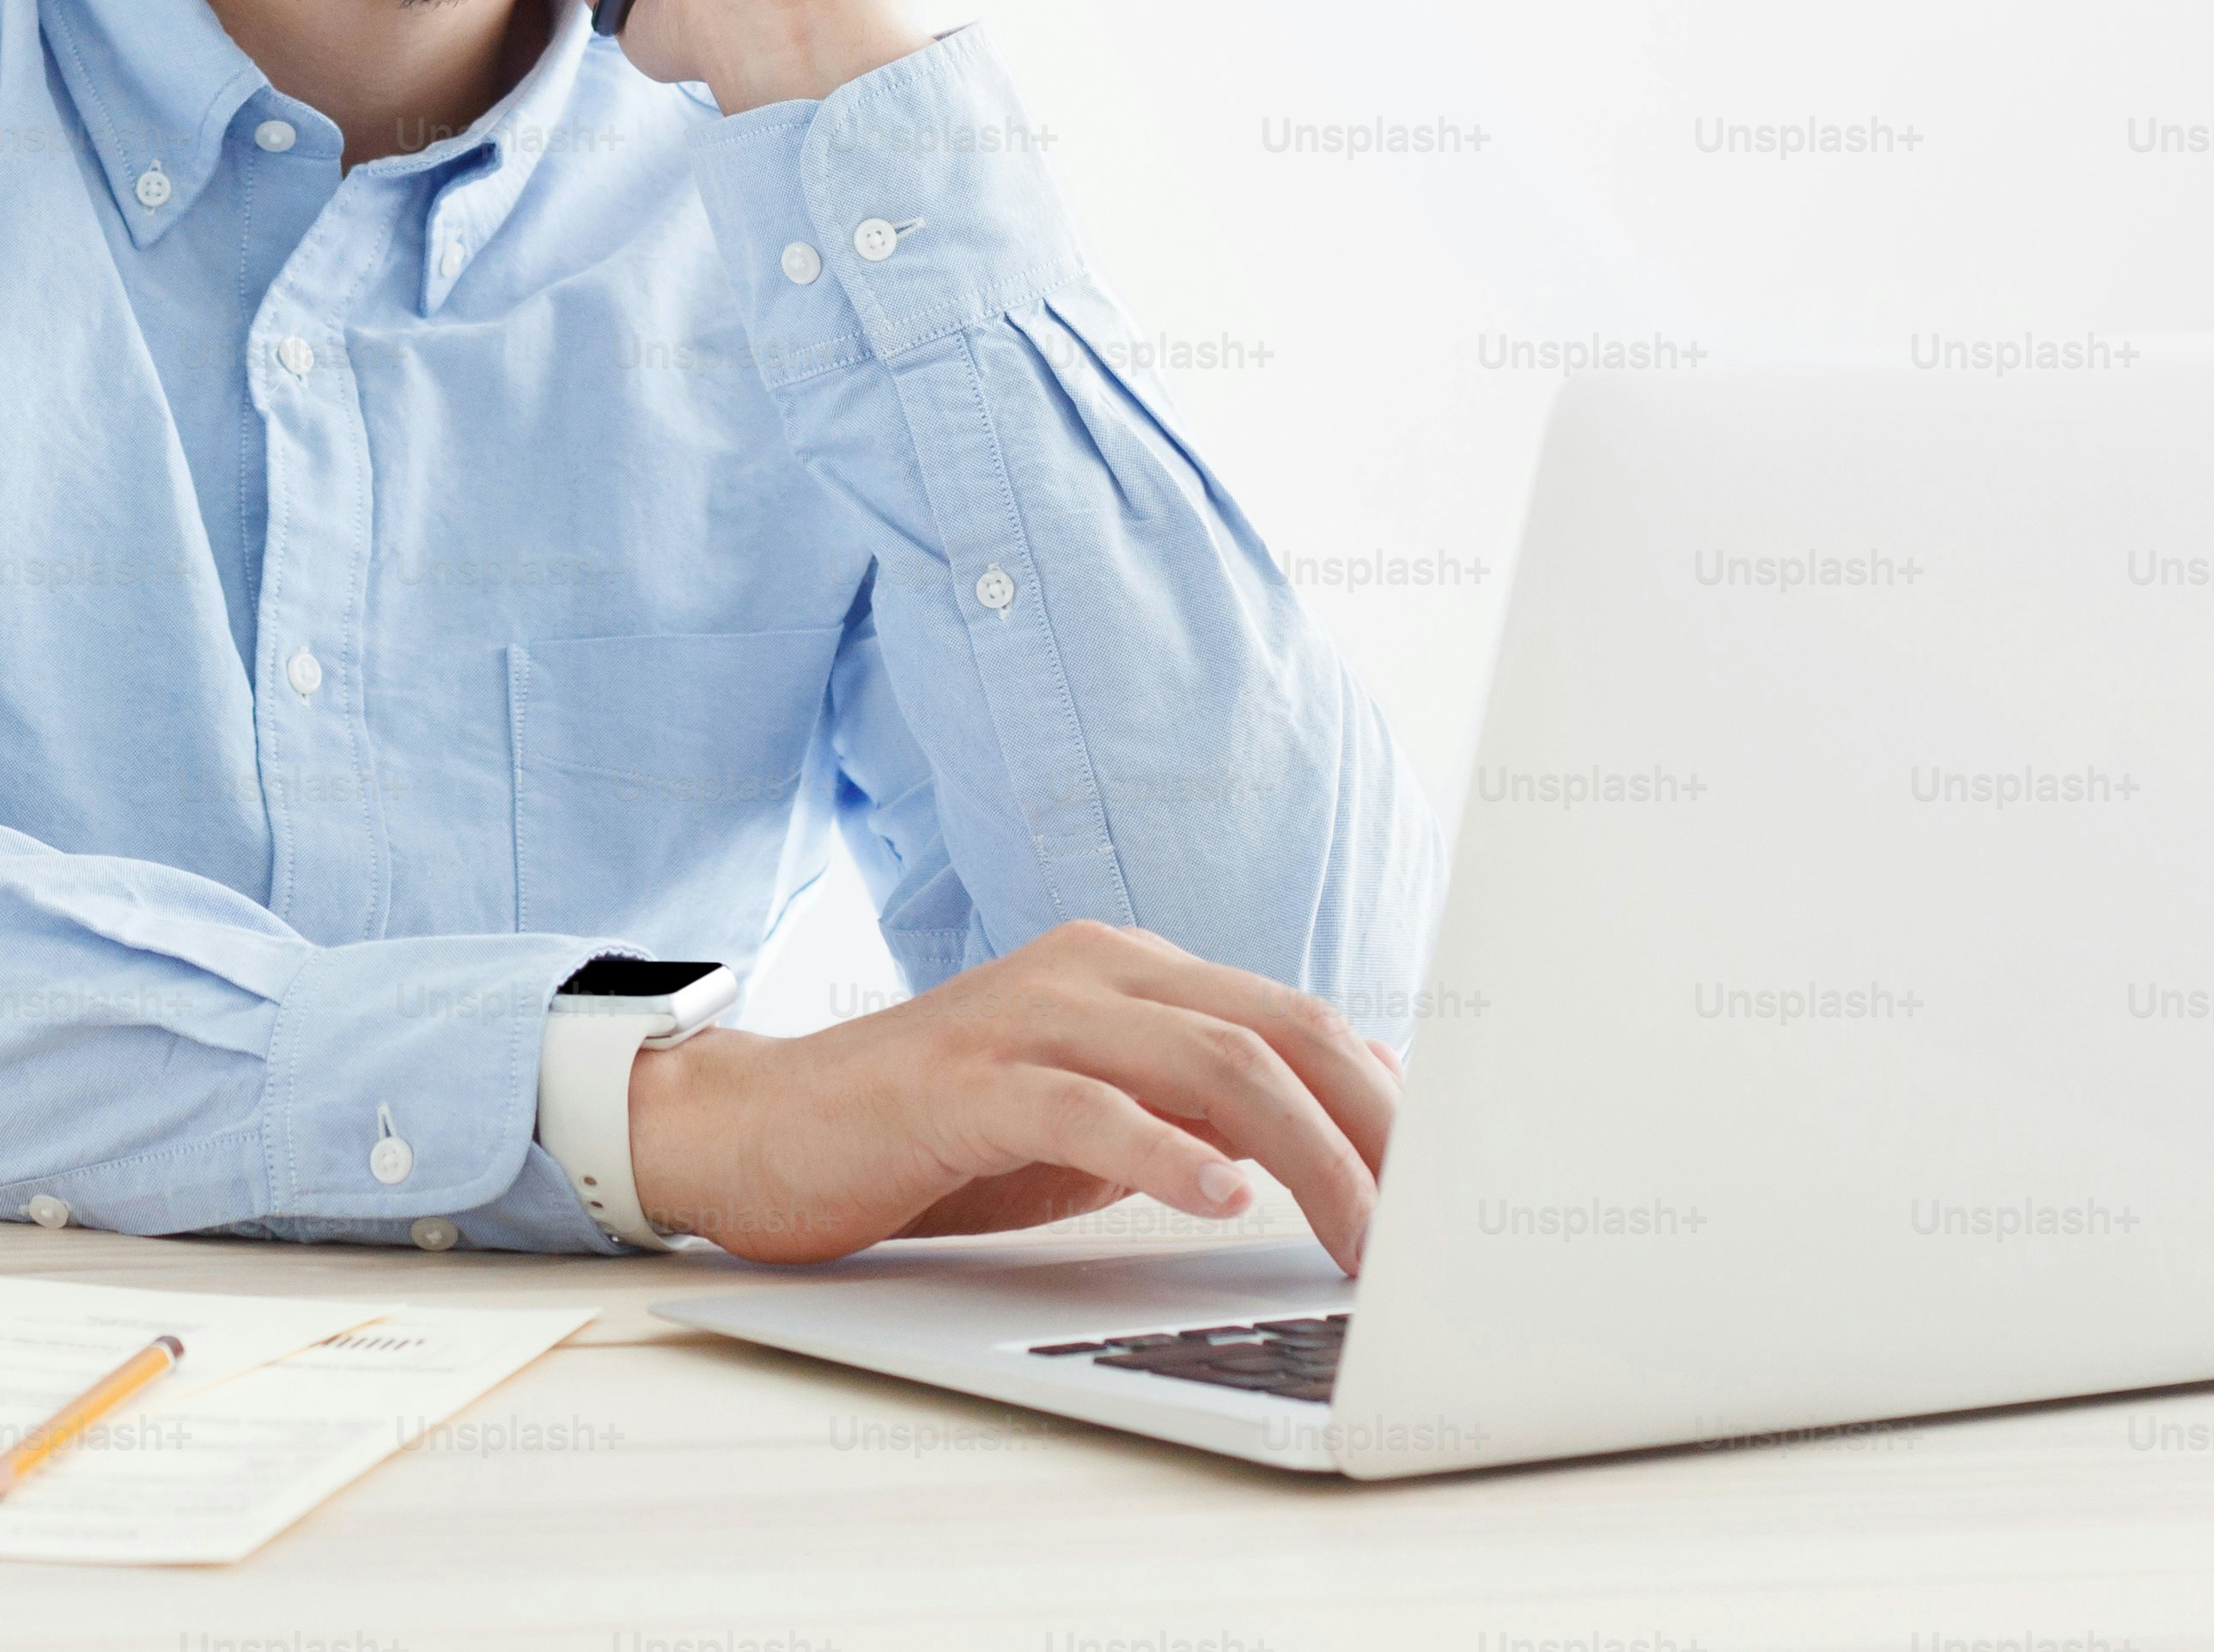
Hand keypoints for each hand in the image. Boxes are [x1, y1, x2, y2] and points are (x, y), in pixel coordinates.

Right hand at [621, 918, 1403, 1271]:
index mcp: (1128, 974)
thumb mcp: (1090, 1126)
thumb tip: (1328, 1160)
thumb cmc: (933, 1138)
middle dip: (1377, 1129)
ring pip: (1211, 1065)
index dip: (1387, 1102)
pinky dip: (1166, 1155)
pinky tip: (1220, 1203)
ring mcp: (1026, 1019)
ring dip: (1309, 1158)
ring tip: (1362, 1240)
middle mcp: (1090, 974)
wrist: (762, 1131)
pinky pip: (1088, 1107)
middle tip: (1434, 1230)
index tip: (1451, 1188)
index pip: (1296, 1020)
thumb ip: (1189, 1120)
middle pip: (1278, 1030)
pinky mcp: (964, 1082)